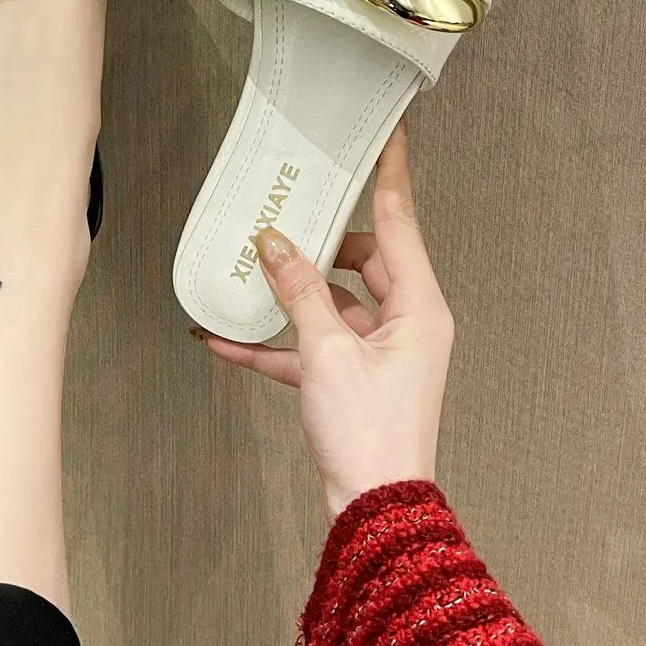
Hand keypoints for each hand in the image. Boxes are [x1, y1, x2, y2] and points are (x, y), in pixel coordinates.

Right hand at [195, 124, 453, 516]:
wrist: (373, 510)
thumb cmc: (370, 435)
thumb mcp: (327, 353)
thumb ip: (299, 293)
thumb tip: (275, 246)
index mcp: (420, 308)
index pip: (401, 221)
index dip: (391, 175)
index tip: (389, 134)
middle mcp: (406, 323)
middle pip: (362, 259)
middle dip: (316, 243)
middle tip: (284, 216)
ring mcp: (379, 352)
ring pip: (330, 302)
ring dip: (287, 295)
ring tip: (243, 274)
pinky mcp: (351, 379)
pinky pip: (309, 345)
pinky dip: (274, 341)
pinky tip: (225, 336)